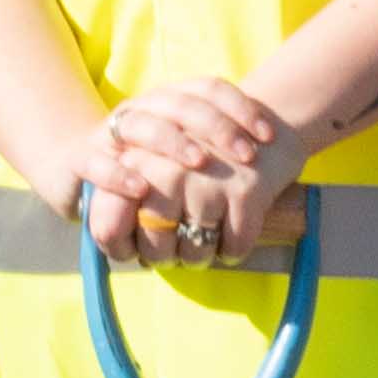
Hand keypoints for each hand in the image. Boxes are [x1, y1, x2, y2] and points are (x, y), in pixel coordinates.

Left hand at [78, 75, 312, 269]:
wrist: (268, 120)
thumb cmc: (203, 151)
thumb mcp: (156, 161)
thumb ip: (124, 196)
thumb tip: (117, 248)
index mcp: (135, 158)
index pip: (109, 221)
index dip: (117, 244)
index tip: (131, 251)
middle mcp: (165, 168)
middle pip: (154, 243)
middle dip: (164, 257)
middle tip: (174, 253)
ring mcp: (206, 180)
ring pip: (195, 250)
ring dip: (201, 256)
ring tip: (204, 242)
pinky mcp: (246, 191)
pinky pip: (234, 246)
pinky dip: (234, 249)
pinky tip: (232, 236)